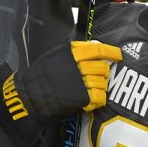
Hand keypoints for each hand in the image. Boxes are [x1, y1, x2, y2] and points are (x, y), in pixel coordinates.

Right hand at [0, 41, 121, 146]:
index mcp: (71, 52)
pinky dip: (98, 99)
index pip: (97, 49)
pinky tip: (91, 100)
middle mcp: (78, 65)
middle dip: (103, 73)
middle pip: (102, 67)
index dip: (111, 52)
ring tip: (91, 90)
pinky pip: (100, 96)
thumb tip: (94, 46)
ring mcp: (80, 81)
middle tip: (99, 78)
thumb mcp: (53, 56)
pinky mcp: (82, 97)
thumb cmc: (40, 77)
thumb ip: (73, 52)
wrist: (30, 98)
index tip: (118, 55)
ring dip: (100, 87)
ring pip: (102, 82)